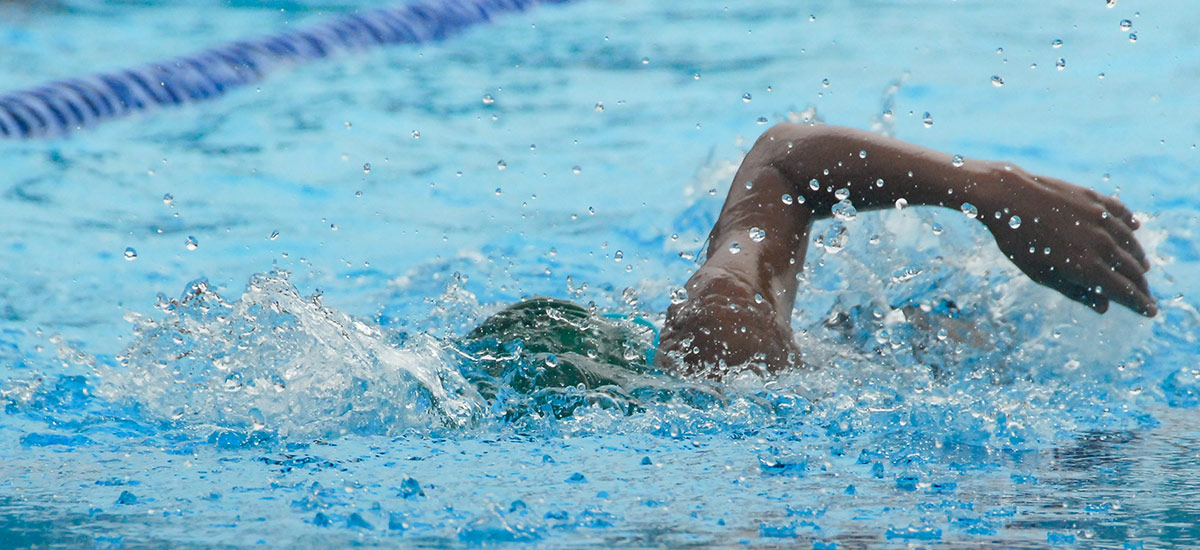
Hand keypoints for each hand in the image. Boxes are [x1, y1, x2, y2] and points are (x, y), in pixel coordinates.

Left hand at [978, 163, 1155, 315]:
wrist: (1008, 198)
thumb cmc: (1018, 241)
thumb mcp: (1040, 274)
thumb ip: (1074, 291)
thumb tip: (1104, 307)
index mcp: (1087, 267)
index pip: (1124, 291)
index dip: (1140, 303)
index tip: (1151, 311)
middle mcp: (1100, 243)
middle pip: (1132, 270)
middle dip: (1142, 285)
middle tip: (1145, 294)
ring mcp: (1100, 218)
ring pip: (1131, 243)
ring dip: (1138, 258)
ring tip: (1142, 268)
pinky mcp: (1094, 199)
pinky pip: (1121, 213)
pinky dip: (1130, 223)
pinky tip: (1135, 228)